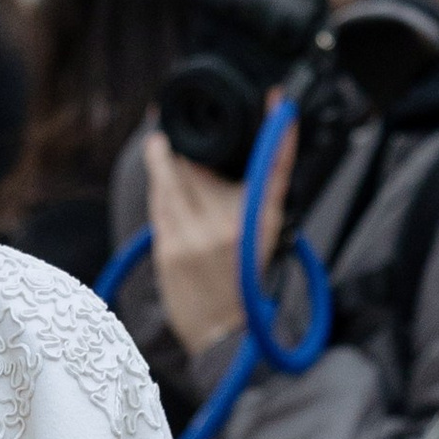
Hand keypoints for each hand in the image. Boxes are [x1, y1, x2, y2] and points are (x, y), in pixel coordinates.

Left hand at [142, 114, 294, 356]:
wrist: (223, 336)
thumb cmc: (245, 283)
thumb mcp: (267, 238)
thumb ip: (261, 193)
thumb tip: (253, 151)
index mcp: (261, 224)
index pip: (273, 168)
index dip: (279, 133)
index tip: (279, 102)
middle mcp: (228, 227)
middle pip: (202, 165)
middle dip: (191, 146)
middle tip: (182, 128)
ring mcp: (193, 238)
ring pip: (171, 178)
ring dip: (164, 157)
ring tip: (161, 143)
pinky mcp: (168, 250)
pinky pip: (159, 203)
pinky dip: (159, 187)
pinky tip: (160, 181)